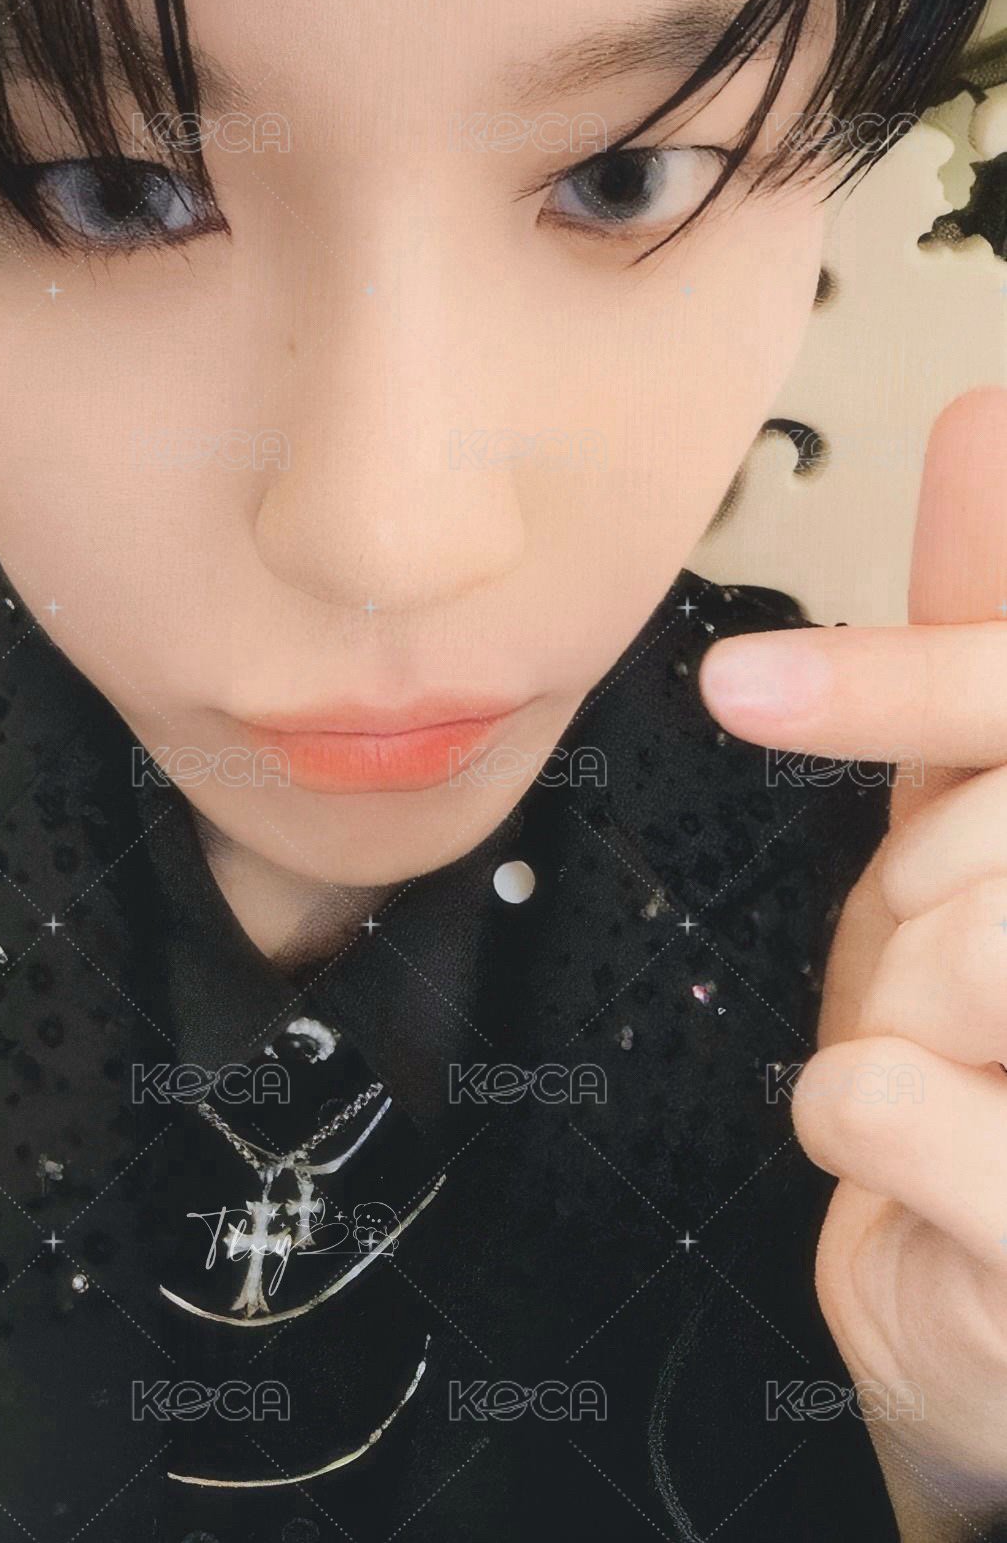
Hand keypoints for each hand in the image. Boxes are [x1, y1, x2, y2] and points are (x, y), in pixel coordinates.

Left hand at [699, 387, 1006, 1539]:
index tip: (756, 683)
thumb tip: (985, 431)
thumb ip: (976, 657)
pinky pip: (881, 1102)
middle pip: (992, 838)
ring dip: (898, 1008)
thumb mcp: (981, 839)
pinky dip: (855, 1115)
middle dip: (928, 897)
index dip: (902, 685)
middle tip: (954, 976)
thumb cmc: (990, 1062)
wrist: (1000, 1306)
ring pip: (958, 961)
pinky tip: (911, 1143)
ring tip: (957, 1060)